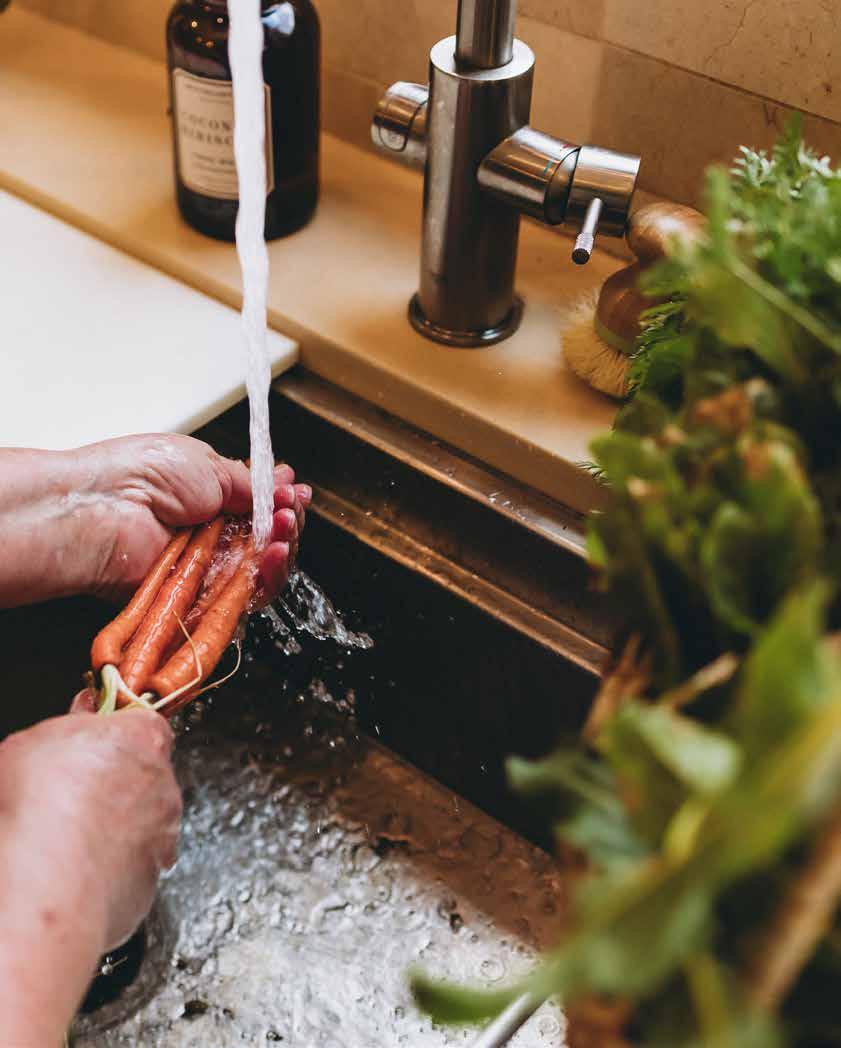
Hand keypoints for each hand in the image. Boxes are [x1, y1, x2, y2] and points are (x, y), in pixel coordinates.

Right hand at [0, 702, 180, 950]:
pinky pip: (132, 869)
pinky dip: (109, 869)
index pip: (144, 724)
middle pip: (144, 775)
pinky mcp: (150, 883)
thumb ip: (71, 721)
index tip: (91, 746)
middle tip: (70, 796)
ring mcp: (162, 835)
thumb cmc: (40, 805)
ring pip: (140, 824)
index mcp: (143, 737)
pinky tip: (75, 870)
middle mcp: (164, 784)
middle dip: (114, 784)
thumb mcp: (35, 740)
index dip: (116, 737)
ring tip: (67, 839)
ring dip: (114, 828)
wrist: (47, 882)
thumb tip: (83, 709)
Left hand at [74, 434, 310, 600]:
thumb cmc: (140, 476)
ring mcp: (206, 568)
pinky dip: (270, 574)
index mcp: (208, 500)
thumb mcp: (207, 464)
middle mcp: (209, 536)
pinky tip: (277, 550)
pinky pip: (247, 595)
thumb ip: (249, 482)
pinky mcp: (202, 598)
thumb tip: (281, 482)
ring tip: (285, 526)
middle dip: (287, 522)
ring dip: (283, 547)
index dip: (281, 503)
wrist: (102, 509)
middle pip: (267, 541)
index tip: (295, 492)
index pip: (258, 510)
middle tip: (291, 508)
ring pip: (264, 569)